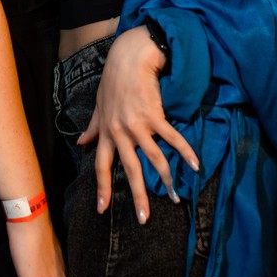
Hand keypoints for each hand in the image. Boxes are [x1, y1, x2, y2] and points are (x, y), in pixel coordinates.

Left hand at [77, 26, 198, 225]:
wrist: (129, 58)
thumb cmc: (114, 81)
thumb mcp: (99, 105)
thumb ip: (92, 127)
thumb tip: (81, 143)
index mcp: (106, 132)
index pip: (101, 166)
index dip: (102, 189)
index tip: (103, 210)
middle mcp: (120, 132)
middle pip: (129, 170)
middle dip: (138, 196)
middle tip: (145, 219)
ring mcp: (138, 125)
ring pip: (153, 159)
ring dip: (166, 179)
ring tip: (177, 197)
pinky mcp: (155, 115)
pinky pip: (171, 139)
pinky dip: (185, 152)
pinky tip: (195, 165)